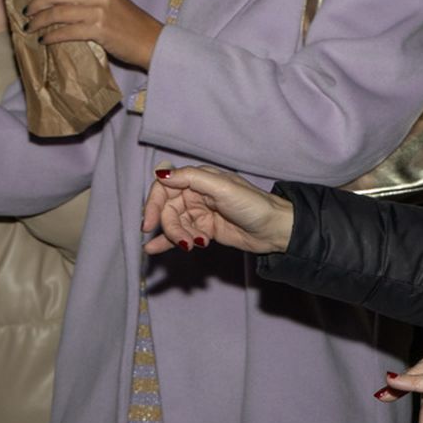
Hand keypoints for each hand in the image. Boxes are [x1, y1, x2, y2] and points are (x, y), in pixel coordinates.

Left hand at [24, 0, 162, 69]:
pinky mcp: (99, 30)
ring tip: (31, 28)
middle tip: (27, 12)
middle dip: (36, 4)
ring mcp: (99, 11)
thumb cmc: (130, 22)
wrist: (151, 41)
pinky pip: (66, 32)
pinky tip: (45, 40)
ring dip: (39, 22)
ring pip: (58, 14)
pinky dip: (51, 36)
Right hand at [141, 166, 292, 253]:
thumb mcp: (222, 188)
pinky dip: (167, 241)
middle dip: (171, 227)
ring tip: (192, 245)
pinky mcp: (203, 229)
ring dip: (177, 237)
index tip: (148, 223)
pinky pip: (180, 235)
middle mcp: (196, 194)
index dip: (153, 203)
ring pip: (174, 224)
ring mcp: (199, 213)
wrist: (274, 229)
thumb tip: (161, 173)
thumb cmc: (253, 204)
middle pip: (168, 210)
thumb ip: (191, 179)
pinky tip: (154, 249)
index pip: (165, 187)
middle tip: (184, 241)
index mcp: (199, 179)